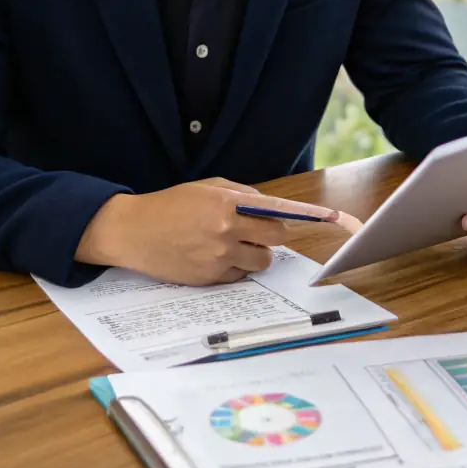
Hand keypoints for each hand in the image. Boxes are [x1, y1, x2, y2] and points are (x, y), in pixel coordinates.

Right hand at [76, 177, 339, 284]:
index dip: (308, 218)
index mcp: (227, 204)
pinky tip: (211, 256)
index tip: (335, 220)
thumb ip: (241, 195)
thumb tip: (271, 207)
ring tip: (230, 244)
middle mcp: (226, 231)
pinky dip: (233, 268)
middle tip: (256, 232)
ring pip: (259, 262)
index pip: (277, 213)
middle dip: (271, 237)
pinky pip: (238, 276)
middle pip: (274, 241)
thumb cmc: (170, 205)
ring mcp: (217, 258)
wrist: (131, 231)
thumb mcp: (206, 188)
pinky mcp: (208, 279)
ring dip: (253, 255)